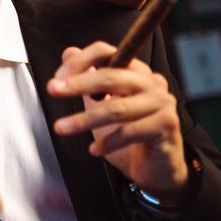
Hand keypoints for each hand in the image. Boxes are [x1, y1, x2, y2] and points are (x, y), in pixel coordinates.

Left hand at [48, 41, 189, 200]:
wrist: (154, 168)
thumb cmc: (129, 135)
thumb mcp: (100, 104)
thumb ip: (87, 79)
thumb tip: (69, 52)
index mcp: (136, 72)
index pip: (107, 53)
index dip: (80, 61)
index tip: (57, 78)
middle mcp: (152, 82)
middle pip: (111, 76)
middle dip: (77, 84)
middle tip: (52, 90)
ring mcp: (162, 102)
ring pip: (117, 108)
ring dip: (84, 119)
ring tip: (61, 128)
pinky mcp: (167, 125)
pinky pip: (130, 132)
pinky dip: (108, 142)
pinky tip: (94, 150)